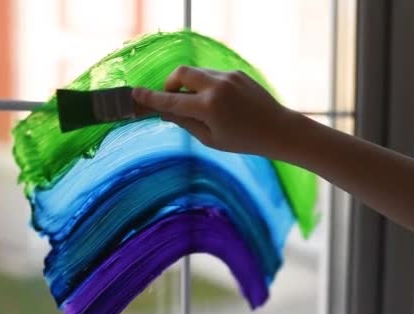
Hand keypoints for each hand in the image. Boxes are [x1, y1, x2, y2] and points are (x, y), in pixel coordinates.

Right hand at [131, 66, 295, 154]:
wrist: (278, 129)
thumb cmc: (243, 140)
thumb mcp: (210, 139)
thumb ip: (184, 122)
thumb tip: (164, 110)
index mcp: (208, 107)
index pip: (171, 99)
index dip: (151, 97)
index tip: (135, 94)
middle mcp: (216, 87)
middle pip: (180, 73)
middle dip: (170, 83)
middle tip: (172, 99)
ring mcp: (228, 76)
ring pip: (196, 73)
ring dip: (189, 85)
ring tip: (199, 105)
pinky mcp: (236, 73)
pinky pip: (212, 75)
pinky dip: (206, 85)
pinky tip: (219, 103)